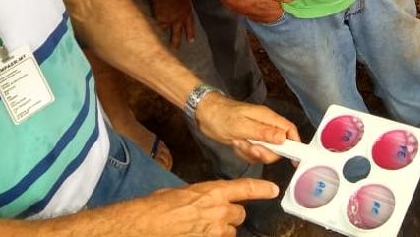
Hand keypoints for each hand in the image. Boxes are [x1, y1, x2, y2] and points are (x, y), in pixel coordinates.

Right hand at [129, 179, 279, 235]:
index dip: (261, 188)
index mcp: (212, 192)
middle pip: (239, 214)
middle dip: (230, 215)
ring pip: (230, 232)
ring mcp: (215, 231)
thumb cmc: (158, 207)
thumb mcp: (182, 193)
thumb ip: (201, 196)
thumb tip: (202, 201)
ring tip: (201, 227)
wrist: (147, 224)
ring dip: (221, 230)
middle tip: (213, 216)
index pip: (245, 188)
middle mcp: (219, 211)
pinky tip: (198, 233)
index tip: (273, 189)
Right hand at [150, 0, 195, 47]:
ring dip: (160, 36)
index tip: (191, 41)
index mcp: (186, 10)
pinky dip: (150, 27)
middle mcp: (177, 18)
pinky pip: (154, 25)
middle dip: (176, 42)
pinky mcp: (157, 19)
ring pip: (164, 31)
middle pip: (177, 33)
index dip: (190, 32)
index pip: (189, 24)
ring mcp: (167, 20)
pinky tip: (145, 30)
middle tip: (175, 50)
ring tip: (156, 43)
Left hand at [195, 91, 299, 163]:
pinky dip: (244, 153)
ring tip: (239, 143)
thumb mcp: (242, 126)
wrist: (204, 113)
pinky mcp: (247, 140)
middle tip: (252, 149)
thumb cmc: (221, 115)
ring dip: (251, 152)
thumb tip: (283, 138)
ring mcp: (255, 133)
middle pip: (278, 146)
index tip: (295, 159)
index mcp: (267, 118)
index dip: (295, 144)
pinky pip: (253, 153)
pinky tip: (235, 144)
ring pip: (264, 151)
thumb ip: (263, 133)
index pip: (289, 130)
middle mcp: (264, 125)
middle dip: (265, 152)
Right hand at [221, 0, 298, 23]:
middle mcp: (266, 19)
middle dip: (278, 4)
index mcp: (274, 15)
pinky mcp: (248, 12)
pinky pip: (258, 9)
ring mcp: (256, 17)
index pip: (286, 11)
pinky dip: (259, 4)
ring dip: (267, 4)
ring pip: (266, 10)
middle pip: (276, 11)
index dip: (288, 4)